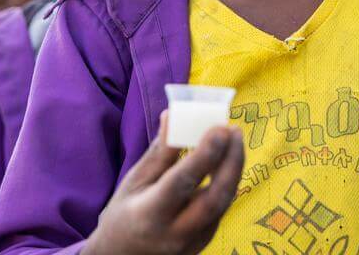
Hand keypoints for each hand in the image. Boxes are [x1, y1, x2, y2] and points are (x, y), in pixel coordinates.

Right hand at [85, 112, 244, 254]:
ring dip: (233, 168)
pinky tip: (226, 159)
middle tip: (233, 130)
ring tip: (233, 138)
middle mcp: (175, 233)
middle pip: (214, 198)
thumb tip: (173, 115)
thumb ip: (159, 153)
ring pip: (223, 203)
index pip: (182, 183)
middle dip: (230, 162)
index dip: (204, 155)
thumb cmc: (124, 213)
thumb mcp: (134, 182)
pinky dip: (226, 181)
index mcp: (150, 215)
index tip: (219, 128)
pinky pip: (220, 208)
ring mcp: (192, 242)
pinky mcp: (204, 242)